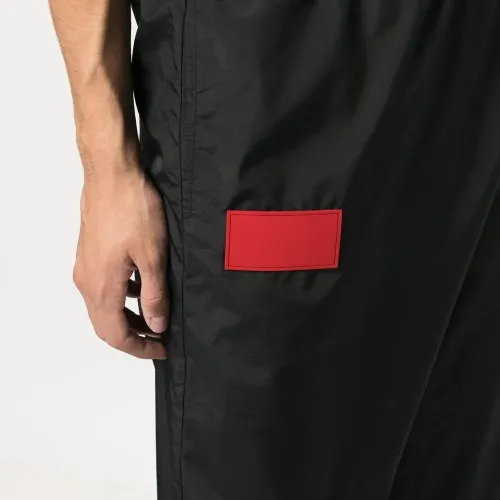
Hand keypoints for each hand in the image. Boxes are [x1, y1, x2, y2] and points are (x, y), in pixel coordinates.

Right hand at [73, 166, 167, 358]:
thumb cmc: (133, 209)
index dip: (139, 348)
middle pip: (105, 325)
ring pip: (103, 307)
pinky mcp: (90, 253)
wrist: (112, 174)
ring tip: (152, 317)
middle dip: (132, 337)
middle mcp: (87, 281)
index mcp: (102, 287)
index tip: (160, 349)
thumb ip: (154, 295)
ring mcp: (86, 266)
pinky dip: (121, 298)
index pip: (116, 334)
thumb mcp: (153, 256)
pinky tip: (140, 288)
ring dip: (126, 317)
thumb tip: (155, 325)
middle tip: (158, 339)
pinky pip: (102, 287)